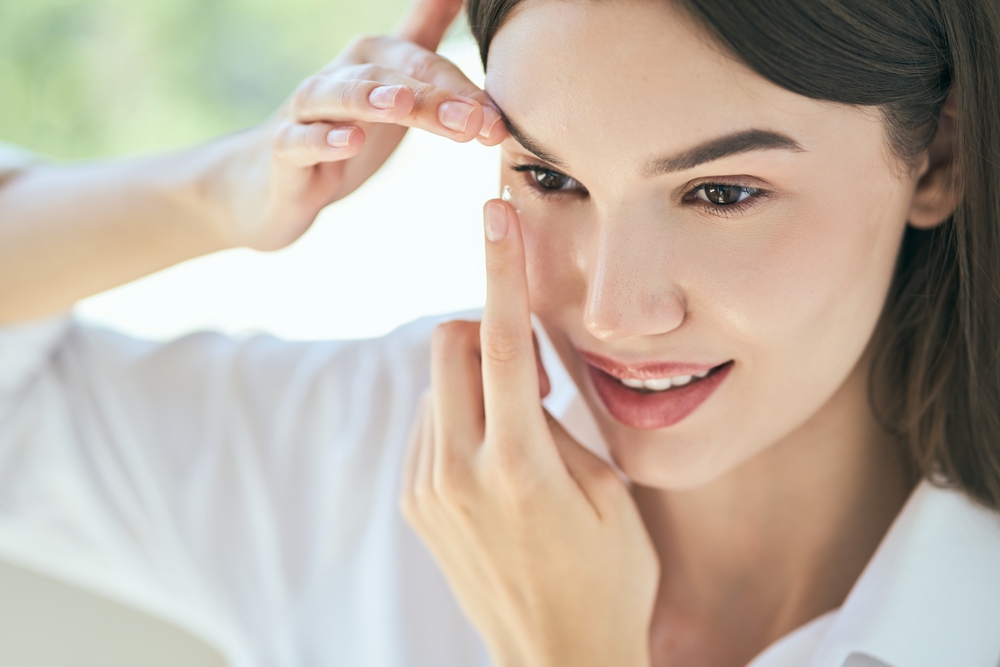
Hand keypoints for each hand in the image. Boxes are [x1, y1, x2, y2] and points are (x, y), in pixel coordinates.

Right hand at [209, 0, 505, 249]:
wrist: (272, 185)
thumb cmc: (342, 130)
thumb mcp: (393, 84)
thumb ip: (424, 36)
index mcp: (373, 62)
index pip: (425, 67)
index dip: (464, 92)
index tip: (499, 122)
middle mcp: (339, 77)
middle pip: (389, 75)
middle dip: (434, 95)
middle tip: (475, 120)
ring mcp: (306, 113)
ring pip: (336, 95)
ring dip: (369, 96)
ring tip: (402, 103)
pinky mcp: (283, 153)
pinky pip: (297, 141)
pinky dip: (320, 139)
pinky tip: (347, 141)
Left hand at [400, 200, 658, 666]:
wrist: (556, 657)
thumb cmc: (608, 575)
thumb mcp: (606, 489)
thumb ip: (556, 418)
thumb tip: (519, 364)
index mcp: (520, 467)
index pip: (500, 343)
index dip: (499, 270)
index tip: (492, 214)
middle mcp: (458, 473)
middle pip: (448, 345)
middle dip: (482, 330)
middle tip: (527, 367)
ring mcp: (427, 489)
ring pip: (436, 384)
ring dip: (474, 381)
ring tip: (520, 434)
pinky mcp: (414, 502)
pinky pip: (429, 423)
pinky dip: (459, 416)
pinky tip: (495, 460)